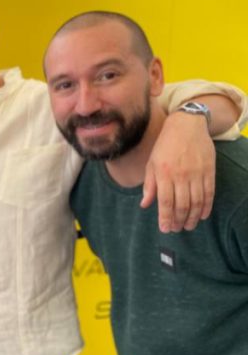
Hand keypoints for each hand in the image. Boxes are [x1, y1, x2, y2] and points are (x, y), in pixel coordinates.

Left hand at [142, 112, 214, 231]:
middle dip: (179, 221)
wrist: (186, 125)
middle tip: (177, 229)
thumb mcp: (151, 164)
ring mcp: (196, 173)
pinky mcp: (209, 171)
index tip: (165, 229)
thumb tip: (144, 205)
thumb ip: (149, 185)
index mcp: (164, 174)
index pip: (165, 202)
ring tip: (188, 226)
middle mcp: (181, 175)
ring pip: (196, 202)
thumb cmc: (164, 145)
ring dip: (192, 217)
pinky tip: (202, 215)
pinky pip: (209, 193)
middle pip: (182, 205)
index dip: (166, 218)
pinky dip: (206, 207)